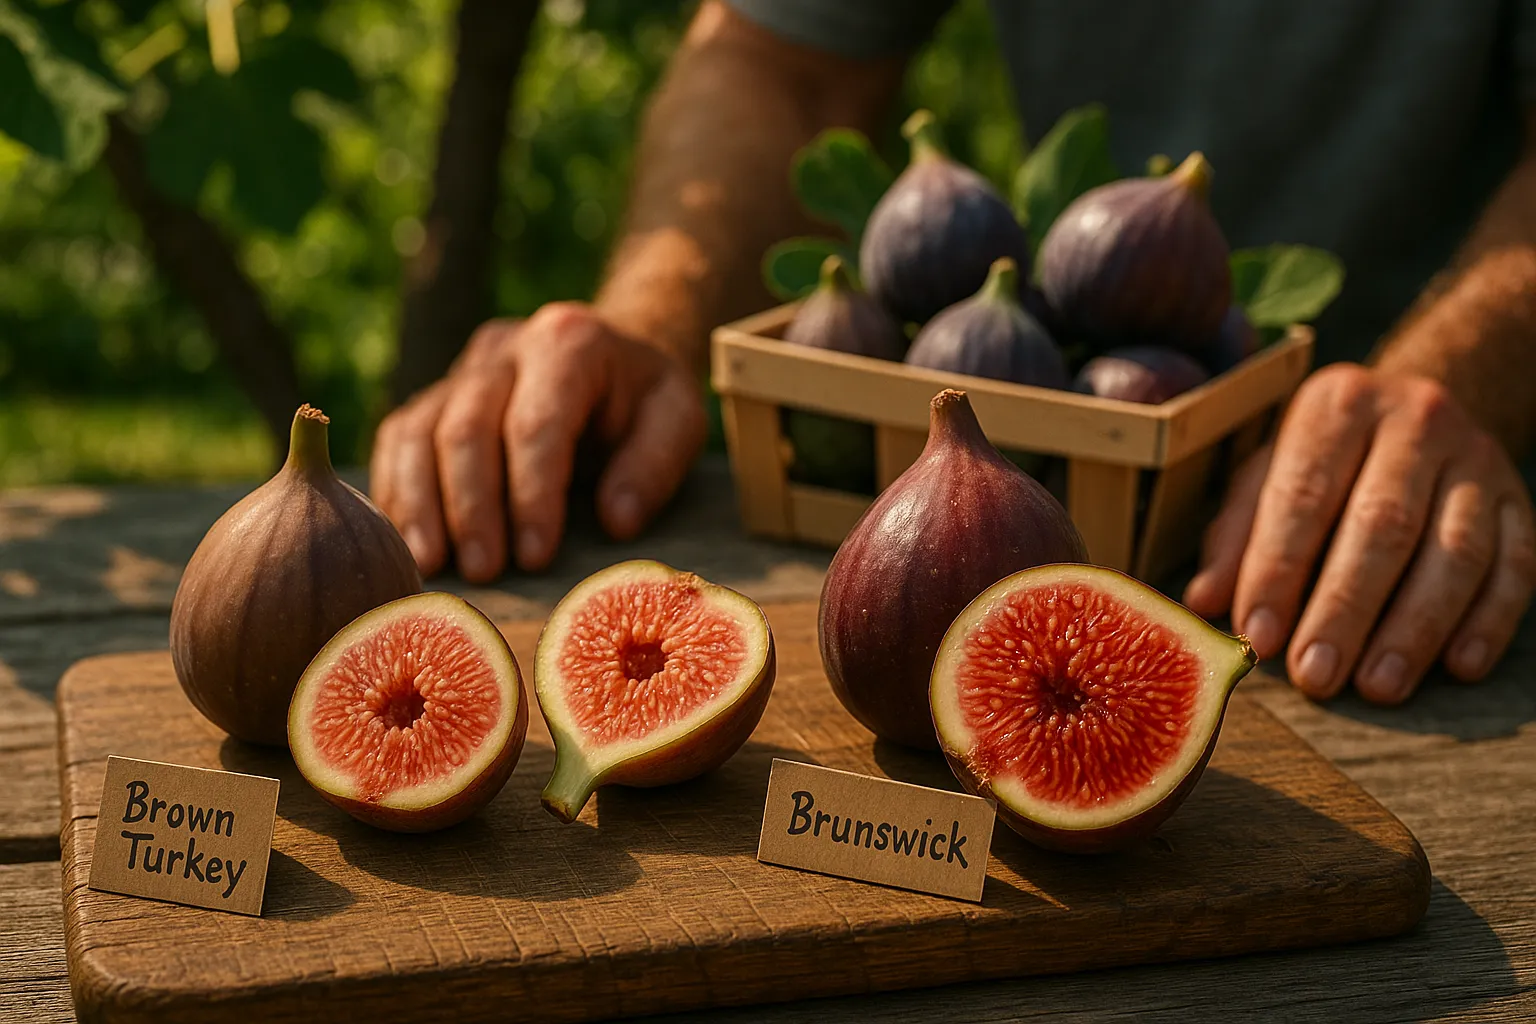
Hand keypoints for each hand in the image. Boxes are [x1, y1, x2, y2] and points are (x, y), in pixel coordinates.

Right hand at [369, 303, 706, 581]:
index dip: (531, 493)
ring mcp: (461, 369)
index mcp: (568, 341)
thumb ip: (654, 465)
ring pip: (419, 433)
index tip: (536, 555)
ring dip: (422, 505)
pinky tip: (408, 543)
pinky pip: (398, 441)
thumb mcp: (678, 420)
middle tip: (485, 572)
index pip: (536, 423)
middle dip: (473, 507)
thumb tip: (616, 521)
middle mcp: (504, 347)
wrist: (612, 358)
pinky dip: (397, 492)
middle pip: (467, 428)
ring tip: (432, 566)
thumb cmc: (645, 400)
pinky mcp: (434, 396)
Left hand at [1184, 363, 1535, 704]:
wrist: (1418, 409)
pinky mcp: (1521, 500)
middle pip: (1382, 525)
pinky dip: (1488, 621)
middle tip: (1316, 676)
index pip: (1303, 495)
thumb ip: (1235, 537)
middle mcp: (1415, 419)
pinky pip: (1515, 565)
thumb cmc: (1322, 460)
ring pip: (1454, 550)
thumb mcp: (1265, 477)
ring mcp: (1477, 459)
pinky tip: (1457, 667)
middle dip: (1345, 609)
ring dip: (1416, 627)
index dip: (1278, 570)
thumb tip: (1204, 603)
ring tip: (1378, 686)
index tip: (1259, 638)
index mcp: (1338, 405)